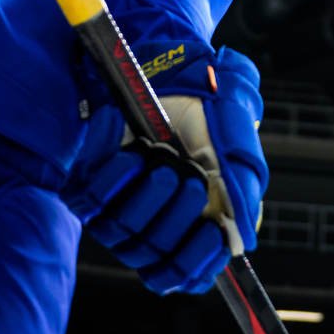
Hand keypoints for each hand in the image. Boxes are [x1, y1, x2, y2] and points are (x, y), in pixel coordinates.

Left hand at [64, 48, 267, 294]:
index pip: (185, 273)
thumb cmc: (204, 100)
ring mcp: (118, 204)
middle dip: (175, 219)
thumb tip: (245, 239)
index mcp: (192, 216)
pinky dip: (114, 174)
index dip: (195, 263)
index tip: (210, 233)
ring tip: (161, 160)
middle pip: (154, 256)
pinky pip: (92, 201)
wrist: (166, 61)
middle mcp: (152, 218)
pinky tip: (130, 149)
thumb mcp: (234, 137)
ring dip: (145, 200)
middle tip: (190, 179)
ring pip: (121, 235)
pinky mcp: (88, 184)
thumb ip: (242, 186)